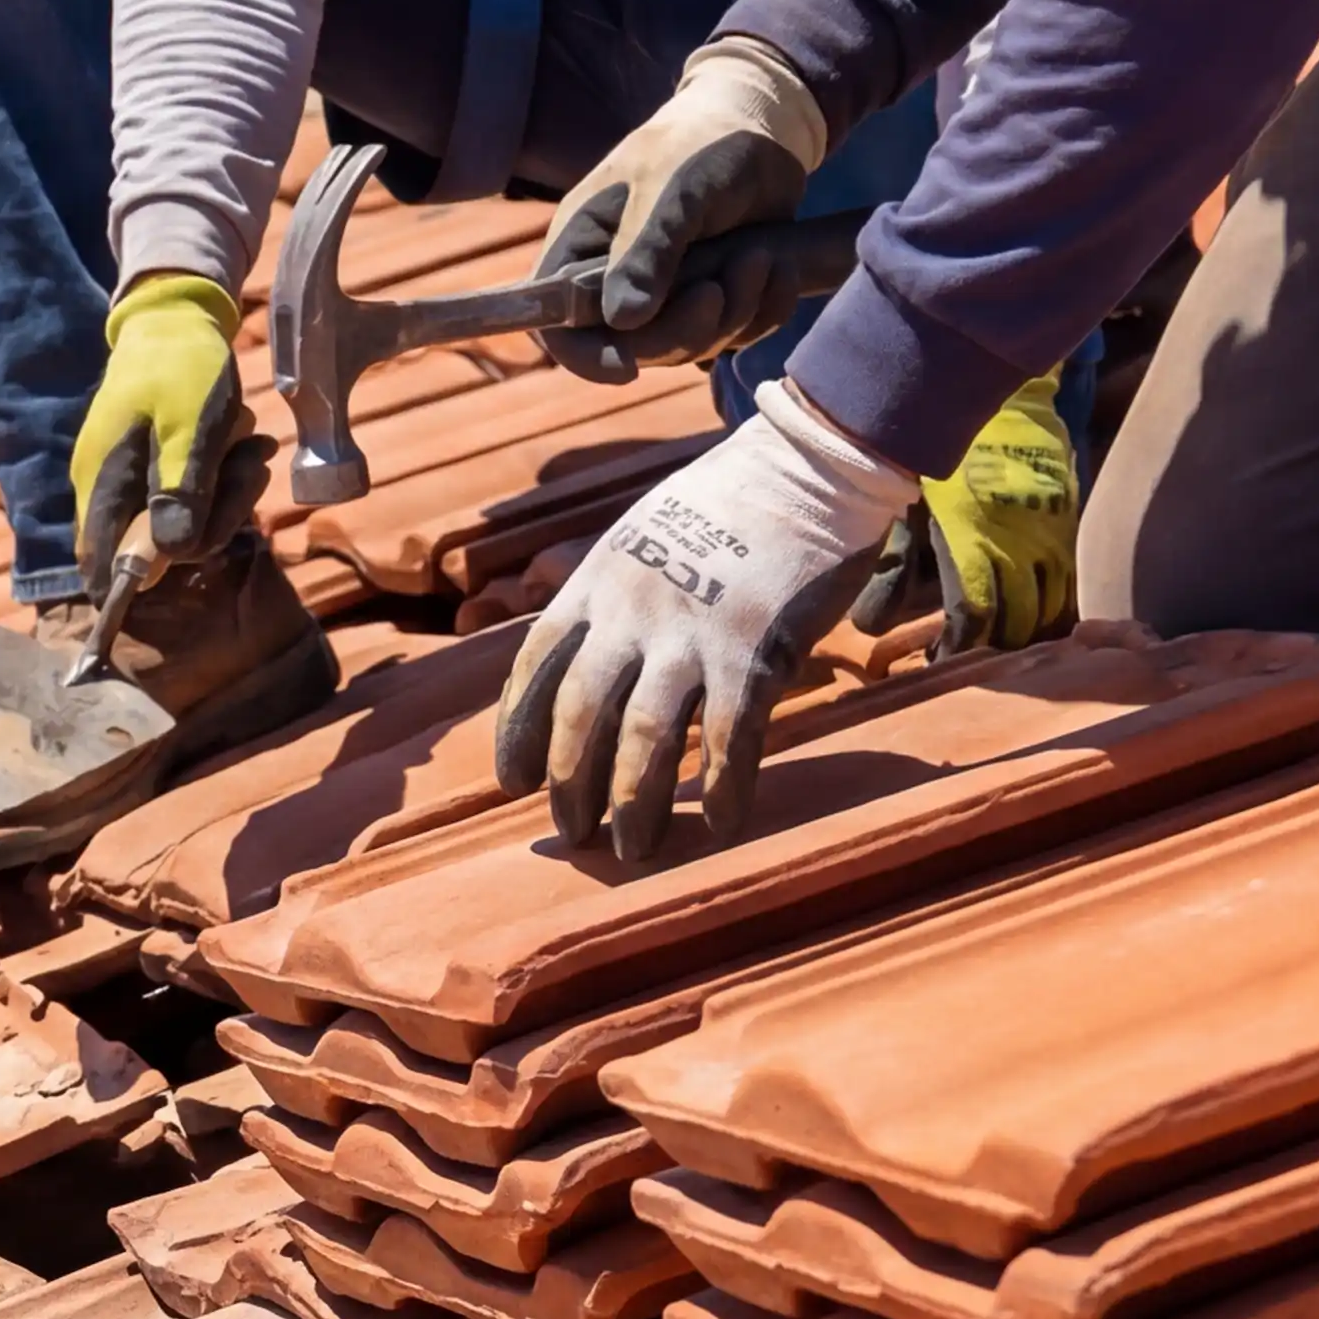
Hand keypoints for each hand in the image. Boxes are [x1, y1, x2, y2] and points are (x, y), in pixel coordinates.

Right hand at [68, 272, 244, 559]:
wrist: (177, 316)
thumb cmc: (181, 369)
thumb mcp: (191, 429)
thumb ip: (180, 492)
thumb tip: (172, 553)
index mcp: (103, 483)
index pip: (98, 565)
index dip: (130, 586)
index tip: (184, 563)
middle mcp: (107, 489)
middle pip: (154, 549)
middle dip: (212, 520)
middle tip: (250, 468)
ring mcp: (129, 478)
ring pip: (179, 522)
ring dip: (225, 494)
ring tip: (252, 447)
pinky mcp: (151, 466)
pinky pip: (186, 494)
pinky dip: (220, 477)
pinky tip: (245, 445)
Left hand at [492, 376, 914, 863]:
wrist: (806, 468)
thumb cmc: (722, 506)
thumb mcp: (636, 536)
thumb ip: (605, 596)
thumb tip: (579, 658)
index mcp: (593, 583)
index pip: (534, 669)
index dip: (517, 733)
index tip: (512, 783)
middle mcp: (630, 612)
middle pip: (579, 718)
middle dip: (570, 786)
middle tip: (572, 836)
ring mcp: (692, 633)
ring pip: (644, 741)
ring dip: (635, 805)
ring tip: (633, 849)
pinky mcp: (756, 651)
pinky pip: (729, 739)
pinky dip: (721, 789)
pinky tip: (717, 825)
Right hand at [537, 38, 829, 380]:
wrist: (763, 131)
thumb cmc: (700, 146)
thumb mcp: (672, 192)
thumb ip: (645, 253)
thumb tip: (622, 320)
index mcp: (580, 249)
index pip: (557, 326)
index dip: (586, 355)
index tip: (628, 367)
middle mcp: (616, 281)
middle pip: (634, 348)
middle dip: (686, 328)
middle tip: (722, 286)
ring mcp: (668, 296)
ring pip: (692, 347)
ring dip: (735, 312)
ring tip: (758, 256)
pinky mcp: (714, 300)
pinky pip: (737, 337)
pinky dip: (764, 310)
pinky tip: (776, 268)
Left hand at [918, 378, 1078, 650]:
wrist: (1006, 401)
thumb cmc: (944, 455)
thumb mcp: (910, 507)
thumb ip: (895, 566)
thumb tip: (865, 626)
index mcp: (973, 540)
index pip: (974, 615)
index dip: (957, 648)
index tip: (939, 663)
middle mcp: (1020, 545)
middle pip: (1018, 623)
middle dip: (994, 649)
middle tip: (971, 661)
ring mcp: (1053, 536)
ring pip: (1054, 610)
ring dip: (1029, 634)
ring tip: (1004, 647)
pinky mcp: (1072, 527)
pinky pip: (1071, 583)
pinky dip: (1056, 608)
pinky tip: (1038, 617)